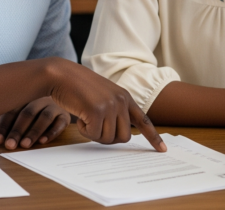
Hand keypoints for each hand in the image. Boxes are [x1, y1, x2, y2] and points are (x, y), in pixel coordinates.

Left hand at [0, 97, 69, 149]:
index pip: (13, 110)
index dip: (4, 125)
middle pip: (27, 113)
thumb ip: (3, 123)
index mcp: (26, 97)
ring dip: (33, 132)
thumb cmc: (36, 110)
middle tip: (10, 145)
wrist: (65, 99)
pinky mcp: (65, 116)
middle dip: (17, 130)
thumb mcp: (19, 115)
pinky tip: (43, 141)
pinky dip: (51, 132)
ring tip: (25, 144)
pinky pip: (60, 123)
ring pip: (44, 117)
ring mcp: (54, 106)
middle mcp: (40, 100)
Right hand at [45, 59, 166, 151]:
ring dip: (95, 134)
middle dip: (109, 138)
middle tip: (95, 128)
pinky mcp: (96, 111)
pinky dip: (84, 131)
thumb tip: (120, 135)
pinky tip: (80, 117)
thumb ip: (115, 110)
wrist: (62, 74)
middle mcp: (121, 101)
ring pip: (109, 139)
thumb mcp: (103, 95)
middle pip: (124, 137)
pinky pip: (94, 135)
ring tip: (86, 118)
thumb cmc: (79, 87)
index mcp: (125, 97)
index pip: (144, 120)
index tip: (162, 149)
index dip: (153, 137)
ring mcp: (110, 106)